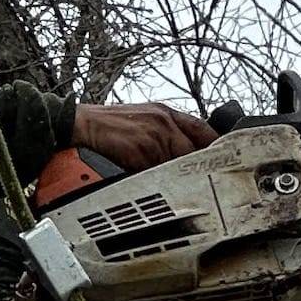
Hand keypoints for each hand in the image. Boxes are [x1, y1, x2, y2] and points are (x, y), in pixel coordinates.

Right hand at [73, 99, 214, 172]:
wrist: (79, 125)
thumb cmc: (107, 125)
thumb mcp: (142, 118)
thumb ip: (164, 131)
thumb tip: (184, 151)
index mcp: (165, 112)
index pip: (202, 129)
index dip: (214, 145)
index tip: (221, 160)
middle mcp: (164, 121)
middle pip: (195, 150)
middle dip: (196, 167)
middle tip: (200, 183)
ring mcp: (154, 136)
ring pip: (178, 164)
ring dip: (176, 178)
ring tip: (172, 188)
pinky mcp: (141, 150)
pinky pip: (159, 172)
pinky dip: (157, 182)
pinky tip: (152, 186)